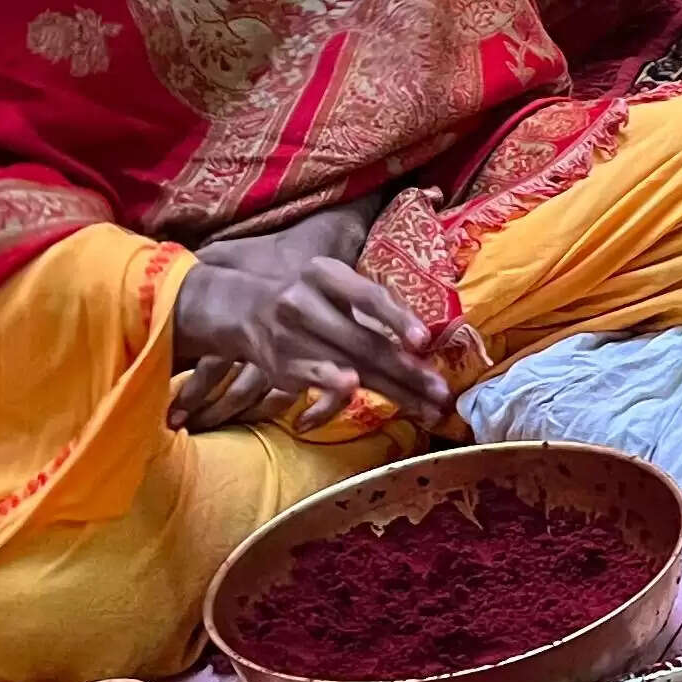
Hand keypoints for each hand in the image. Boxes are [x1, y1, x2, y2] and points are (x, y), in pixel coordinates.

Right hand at [167, 241, 449, 431]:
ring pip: (349, 367)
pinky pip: (314, 379)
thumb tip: (423, 339)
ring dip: (393, 391)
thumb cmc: (304, 296)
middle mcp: (305, 302)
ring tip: (426, 407)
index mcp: (325, 274)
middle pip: (365, 342)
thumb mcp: (331, 283)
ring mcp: (290, 336)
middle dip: (408, 371)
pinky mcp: (280, 365)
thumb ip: (369, 305)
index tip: (422, 341)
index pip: (367, 295)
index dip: (396, 318)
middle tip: (443, 392)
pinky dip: (333, 386)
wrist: (238, 309)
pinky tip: (354, 392)